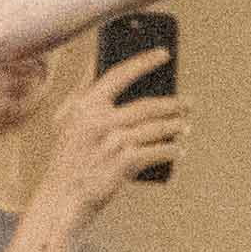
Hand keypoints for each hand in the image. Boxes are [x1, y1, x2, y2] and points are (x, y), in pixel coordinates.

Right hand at [31, 54, 186, 228]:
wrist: (63, 197)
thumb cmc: (68, 158)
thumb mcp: (67, 122)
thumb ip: (83, 94)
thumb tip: (100, 64)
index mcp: (85, 106)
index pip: (119, 74)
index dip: (143, 61)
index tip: (164, 54)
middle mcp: (99, 121)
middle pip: (146, 105)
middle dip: (172, 103)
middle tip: (188, 103)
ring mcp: (112, 142)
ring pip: (156, 128)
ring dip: (175, 126)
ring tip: (185, 125)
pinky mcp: (123, 163)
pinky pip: (157, 152)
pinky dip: (171, 150)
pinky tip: (178, 150)